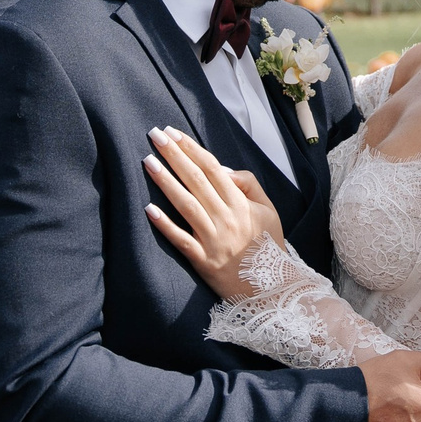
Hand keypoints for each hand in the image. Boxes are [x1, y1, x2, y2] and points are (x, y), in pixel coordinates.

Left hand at [142, 126, 284, 297]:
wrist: (271, 287)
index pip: (212, 168)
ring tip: (148, 162)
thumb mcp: (269, 210)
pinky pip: (181, 240)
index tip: (173, 133)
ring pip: (186, 205)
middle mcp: (226, 218)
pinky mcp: (203, 260)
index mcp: (241, 203)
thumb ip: (249, 185)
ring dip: (166, 182)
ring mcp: (213, 239)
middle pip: (196, 180)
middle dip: (174, 155)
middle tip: (154, 136)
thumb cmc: (268, 245)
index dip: (191, 149)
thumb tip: (223, 169)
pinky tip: (149, 209)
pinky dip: (165, 225)